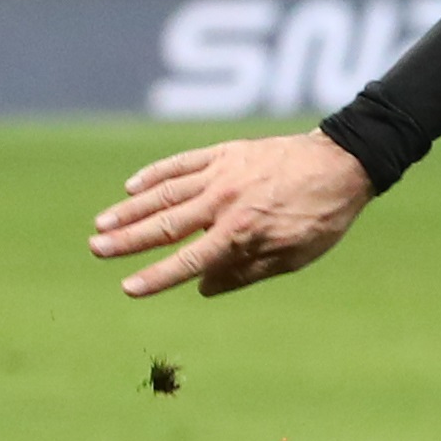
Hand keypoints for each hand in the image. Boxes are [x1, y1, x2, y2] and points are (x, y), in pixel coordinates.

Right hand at [91, 129, 375, 298]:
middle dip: (128, 239)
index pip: (189, 260)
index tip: (128, 288)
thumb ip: (246, 272)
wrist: (344, 163)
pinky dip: (156, 174)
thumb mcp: (294, 256)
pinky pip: (182, 163)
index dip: (157, 277)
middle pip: (166, 225)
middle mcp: (225, 202)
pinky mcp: (225, 153)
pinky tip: (133, 186)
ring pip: (165, 193)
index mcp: (242, 232)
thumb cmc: (321, 217)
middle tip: (96, 249)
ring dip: (131, 208)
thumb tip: (203, 287)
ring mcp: (222, 173)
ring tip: (102, 223)